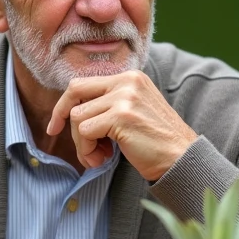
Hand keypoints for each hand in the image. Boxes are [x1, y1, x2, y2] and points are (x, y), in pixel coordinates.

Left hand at [47, 71, 198, 181]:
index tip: (57, 123)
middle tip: (56, 132)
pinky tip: (103, 160)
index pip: (85, 83)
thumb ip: (109, 104)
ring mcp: (124, 98)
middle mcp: (127, 82)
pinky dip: (87, 150)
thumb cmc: (156, 143)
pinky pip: (85, 132)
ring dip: (81, 143)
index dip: (66, 103)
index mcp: (130, 78)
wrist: (182, 159)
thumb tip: (73, 110)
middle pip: (75, 90)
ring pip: (78, 117)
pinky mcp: (121, 117)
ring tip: (99, 157)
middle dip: (60, 114)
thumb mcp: (134, 111)